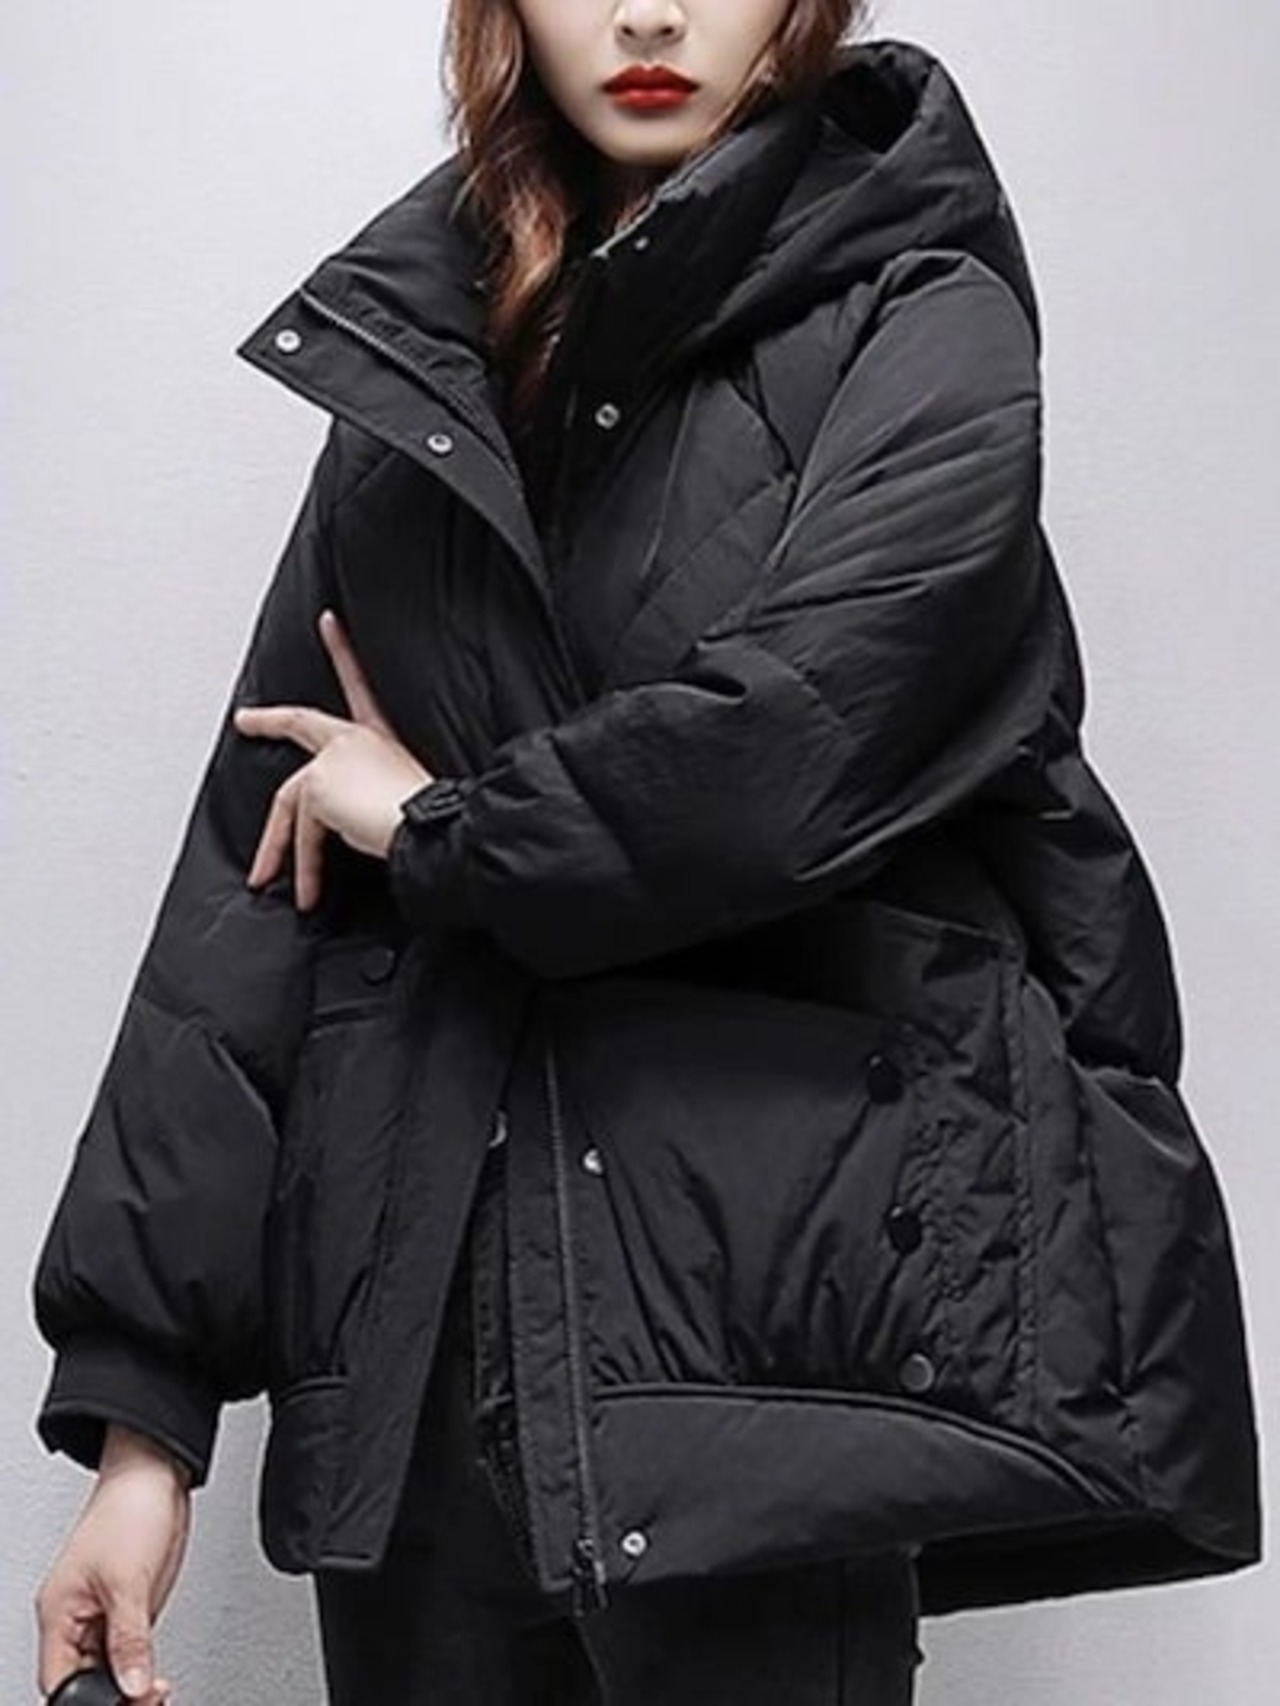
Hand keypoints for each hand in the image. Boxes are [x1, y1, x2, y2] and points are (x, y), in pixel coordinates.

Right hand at [36, 1425, 191, 1703]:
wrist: (155, 1471)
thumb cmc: (129, 1508)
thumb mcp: (129, 1581)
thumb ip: (131, 1639)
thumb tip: (133, 1686)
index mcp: (60, 1612)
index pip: (59, 1680)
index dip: (85, 1702)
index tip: (123, 1705)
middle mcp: (77, 1617)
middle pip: (84, 1680)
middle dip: (113, 1695)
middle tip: (147, 1700)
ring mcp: (104, 1612)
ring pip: (109, 1669)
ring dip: (131, 1684)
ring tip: (156, 1691)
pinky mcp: (130, 1605)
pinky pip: (130, 1650)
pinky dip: (142, 1667)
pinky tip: (157, 1675)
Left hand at [233, 608, 432, 908]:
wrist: (434, 828)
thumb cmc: (436, 816)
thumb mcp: (414, 799)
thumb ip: (388, 801)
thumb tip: (384, 830)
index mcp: (382, 741)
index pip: (361, 689)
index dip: (344, 654)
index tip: (330, 625)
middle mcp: (357, 741)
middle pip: (302, 724)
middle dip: (269, 721)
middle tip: (246, 720)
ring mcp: (334, 758)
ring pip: (292, 802)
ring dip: (280, 849)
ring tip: (270, 879)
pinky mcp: (317, 784)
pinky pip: (301, 830)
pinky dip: (301, 864)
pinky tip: (310, 888)